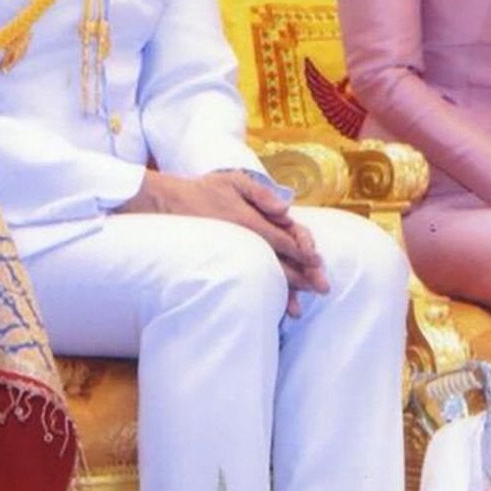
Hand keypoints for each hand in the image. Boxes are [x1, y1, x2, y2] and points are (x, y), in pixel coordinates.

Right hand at [121, 170, 330, 308]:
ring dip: (282, 293)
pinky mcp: (222, 265)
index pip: (284, 240)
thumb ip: (262, 194)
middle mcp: (245, 242)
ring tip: (298, 310)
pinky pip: (243, 282)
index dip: (303, 251)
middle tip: (323, 289)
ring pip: (262, 277)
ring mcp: (233, 256)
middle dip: (302, 277)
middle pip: (279, 263)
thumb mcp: (234, 181)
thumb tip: (286, 210)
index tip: (318, 262)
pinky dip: (257, 295)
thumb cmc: (204, 191)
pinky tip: (265, 307)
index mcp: (251, 222)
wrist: (167, 205)